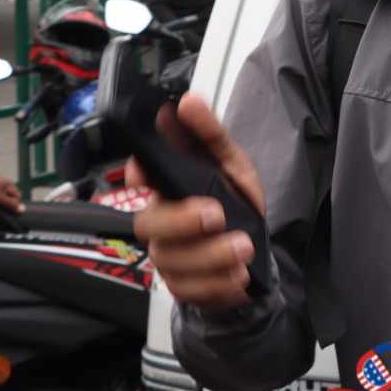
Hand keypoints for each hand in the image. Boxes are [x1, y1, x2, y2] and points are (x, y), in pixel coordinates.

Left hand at [0, 172, 23, 213]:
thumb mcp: (0, 199)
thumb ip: (11, 204)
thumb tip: (22, 209)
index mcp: (9, 184)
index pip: (17, 196)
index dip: (14, 204)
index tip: (8, 210)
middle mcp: (3, 182)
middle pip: (9, 196)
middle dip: (5, 203)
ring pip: (1, 196)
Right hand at [131, 92, 265, 309]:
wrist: (252, 252)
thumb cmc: (234, 203)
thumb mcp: (231, 164)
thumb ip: (209, 134)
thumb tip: (188, 101)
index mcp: (168, 187)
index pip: (139, 176)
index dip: (138, 174)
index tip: (146, 173)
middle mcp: (160, 222)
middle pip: (148, 224)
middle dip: (181, 220)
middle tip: (216, 215)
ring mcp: (168, 256)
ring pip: (171, 261)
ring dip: (211, 255)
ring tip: (242, 248)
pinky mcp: (182, 286)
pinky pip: (189, 290)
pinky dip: (217, 284)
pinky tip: (238, 275)